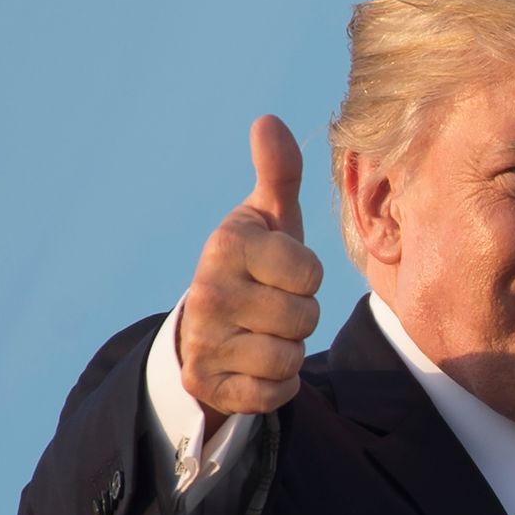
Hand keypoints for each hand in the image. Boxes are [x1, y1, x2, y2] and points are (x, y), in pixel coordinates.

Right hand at [178, 115, 322, 433]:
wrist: (206, 326)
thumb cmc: (254, 263)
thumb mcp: (268, 218)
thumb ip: (278, 172)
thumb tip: (268, 119)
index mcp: (226, 246)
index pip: (310, 273)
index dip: (307, 276)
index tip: (281, 271)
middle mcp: (207, 293)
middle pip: (303, 319)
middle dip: (300, 315)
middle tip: (273, 305)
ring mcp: (204, 343)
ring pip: (289, 358)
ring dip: (290, 350)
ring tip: (265, 332)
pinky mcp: (208, 385)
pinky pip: (274, 394)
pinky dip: (277, 384)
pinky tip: (257, 364)